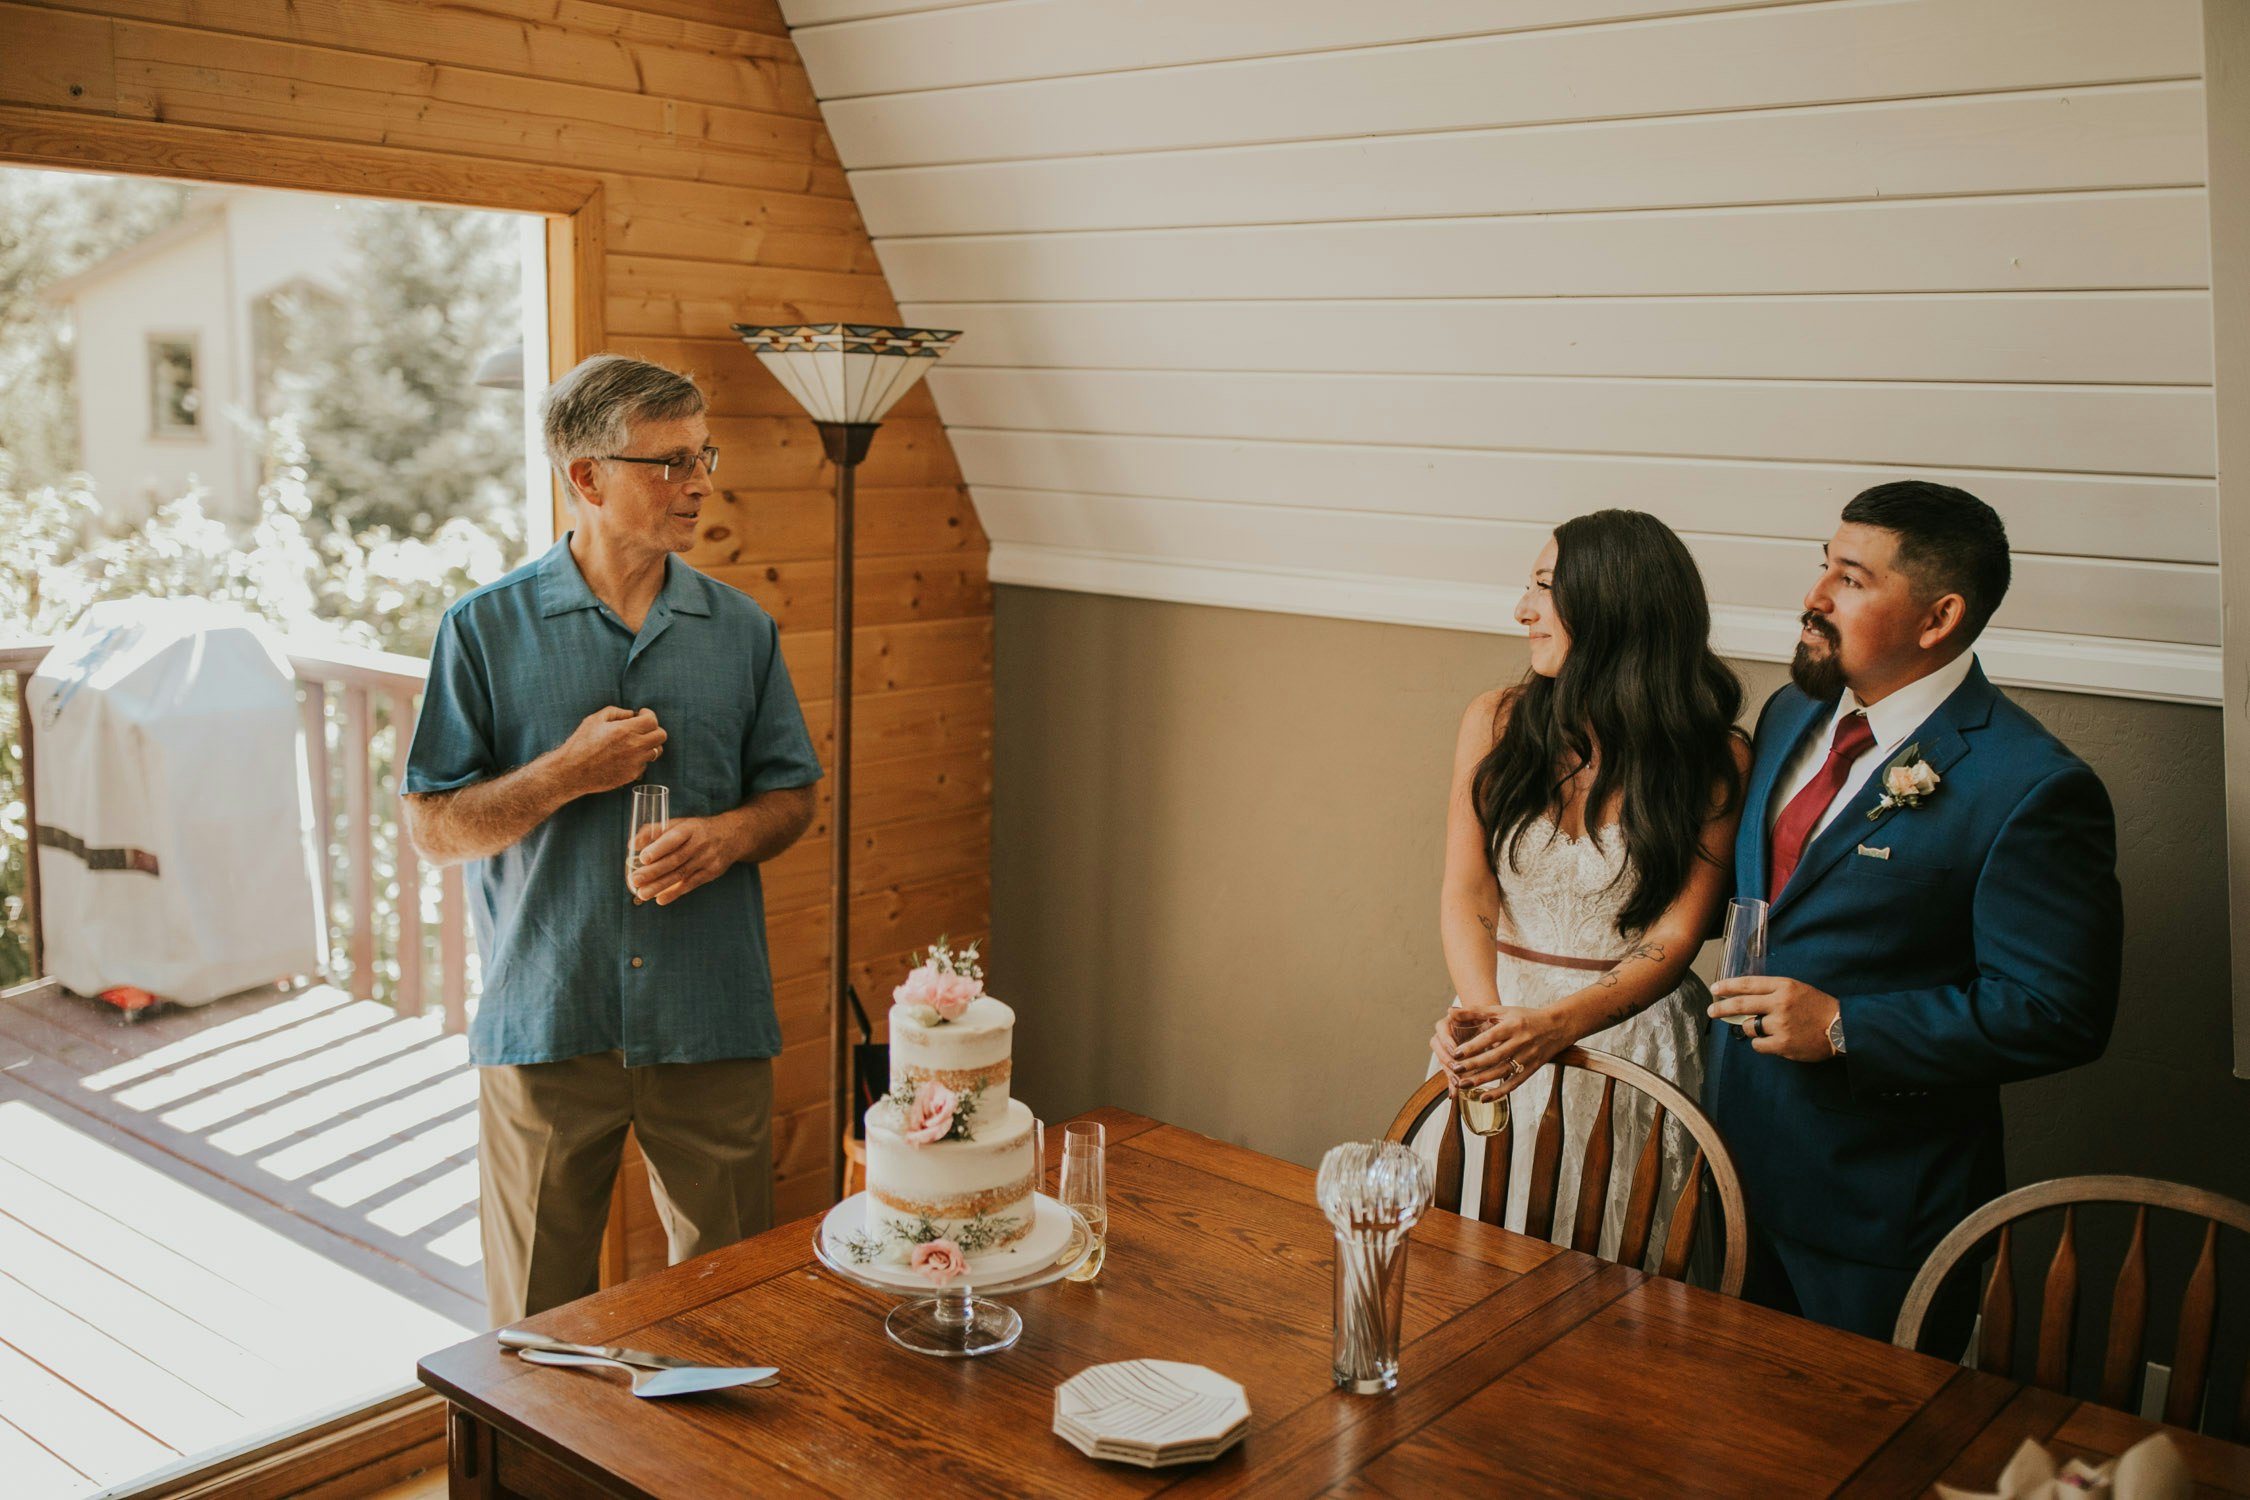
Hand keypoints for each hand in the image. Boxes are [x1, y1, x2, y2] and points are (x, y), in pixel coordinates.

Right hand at [563, 707, 665, 794]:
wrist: (572, 772)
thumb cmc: (580, 744)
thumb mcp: (594, 720)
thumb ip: (616, 712)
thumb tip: (631, 714)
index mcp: (625, 731)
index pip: (652, 721)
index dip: (649, 715)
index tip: (642, 715)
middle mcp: (634, 747)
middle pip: (661, 736)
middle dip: (653, 729)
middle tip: (642, 728)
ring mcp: (634, 763)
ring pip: (656, 751)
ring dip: (649, 745)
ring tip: (636, 742)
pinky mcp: (631, 775)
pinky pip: (645, 764)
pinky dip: (640, 759)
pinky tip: (626, 756)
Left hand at [630, 814, 741, 905]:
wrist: (732, 835)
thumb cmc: (697, 830)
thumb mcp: (680, 824)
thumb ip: (655, 831)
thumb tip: (632, 844)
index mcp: (690, 829)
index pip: (674, 839)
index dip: (658, 849)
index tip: (643, 858)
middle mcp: (700, 844)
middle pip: (675, 859)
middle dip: (653, 872)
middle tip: (635, 880)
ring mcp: (707, 859)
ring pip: (681, 874)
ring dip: (660, 885)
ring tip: (642, 893)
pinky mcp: (711, 873)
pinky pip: (691, 884)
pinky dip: (675, 893)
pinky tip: (661, 899)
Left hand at [1439, 1005, 1567, 1092]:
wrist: (1557, 1027)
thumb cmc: (1525, 1017)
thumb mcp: (1502, 1011)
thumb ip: (1475, 1012)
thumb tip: (1449, 1011)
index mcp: (1512, 1026)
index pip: (1489, 1037)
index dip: (1472, 1046)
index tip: (1455, 1054)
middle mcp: (1520, 1042)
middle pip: (1494, 1056)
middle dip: (1474, 1065)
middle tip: (1454, 1071)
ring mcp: (1527, 1057)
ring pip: (1502, 1071)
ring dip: (1482, 1080)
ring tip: (1462, 1085)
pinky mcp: (1532, 1069)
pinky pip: (1514, 1083)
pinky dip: (1499, 1092)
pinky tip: (1483, 1097)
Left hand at [1708, 976, 1839, 1061]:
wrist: (1842, 1027)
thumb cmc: (1817, 1007)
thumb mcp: (1797, 989)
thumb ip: (1772, 991)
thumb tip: (1743, 997)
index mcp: (1783, 986)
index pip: (1748, 984)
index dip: (1728, 986)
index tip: (1715, 988)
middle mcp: (1780, 1004)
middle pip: (1741, 1004)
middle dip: (1721, 1008)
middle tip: (1712, 1011)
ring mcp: (1781, 1025)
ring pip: (1749, 1027)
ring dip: (1751, 1029)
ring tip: (1766, 1028)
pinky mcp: (1783, 1044)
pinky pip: (1758, 1045)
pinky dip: (1761, 1043)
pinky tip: (1773, 1041)